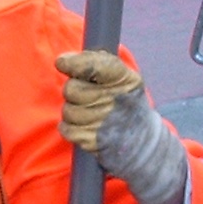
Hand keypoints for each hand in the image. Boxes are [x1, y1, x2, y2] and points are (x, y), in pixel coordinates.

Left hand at [55, 49, 188, 203]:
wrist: (141, 141)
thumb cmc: (124, 102)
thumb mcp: (122, 77)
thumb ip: (96, 63)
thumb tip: (62, 61)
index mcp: (124, 79)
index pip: (95, 66)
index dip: (74, 64)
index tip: (61, 63)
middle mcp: (115, 101)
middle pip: (72, 89)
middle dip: (73, 90)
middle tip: (87, 95)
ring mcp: (104, 123)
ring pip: (67, 110)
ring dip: (72, 110)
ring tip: (90, 112)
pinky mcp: (94, 142)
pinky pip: (66, 129)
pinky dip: (70, 128)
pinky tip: (85, 126)